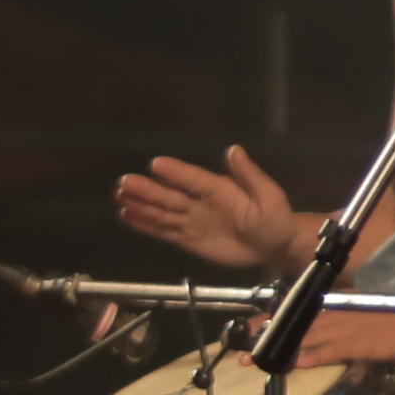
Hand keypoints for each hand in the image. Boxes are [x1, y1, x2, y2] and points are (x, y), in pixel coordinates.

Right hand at [115, 144, 312, 271]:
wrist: (275, 245)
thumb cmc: (275, 217)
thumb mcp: (268, 195)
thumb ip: (250, 174)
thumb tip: (234, 149)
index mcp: (221, 189)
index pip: (195, 179)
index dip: (177, 172)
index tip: (156, 163)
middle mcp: (201, 202)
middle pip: (171, 195)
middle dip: (147, 189)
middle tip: (123, 182)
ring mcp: (193, 221)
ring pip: (163, 212)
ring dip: (141, 205)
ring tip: (119, 196)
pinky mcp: (189, 239)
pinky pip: (164, 231)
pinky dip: (146, 225)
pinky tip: (128, 217)